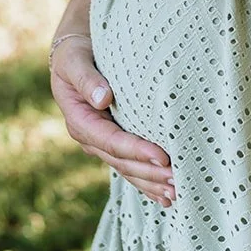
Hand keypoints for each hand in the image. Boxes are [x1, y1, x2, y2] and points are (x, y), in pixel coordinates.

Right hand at [50, 35, 175, 207]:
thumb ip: (86, 79)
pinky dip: (147, 182)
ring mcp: (101, 143)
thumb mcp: (74, 60)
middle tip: (177, 181)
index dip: (136, 151)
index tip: (162, 157)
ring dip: (150, 183)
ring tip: (176, 193)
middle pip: (122, 161)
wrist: (73, 55)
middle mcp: (89, 137)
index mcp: (79, 120)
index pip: (111, 141)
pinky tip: (164, 195)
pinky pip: (130, 166)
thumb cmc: (75, 54)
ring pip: (127, 169)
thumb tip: (103, 99)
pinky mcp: (112, 143)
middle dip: (149, 174)